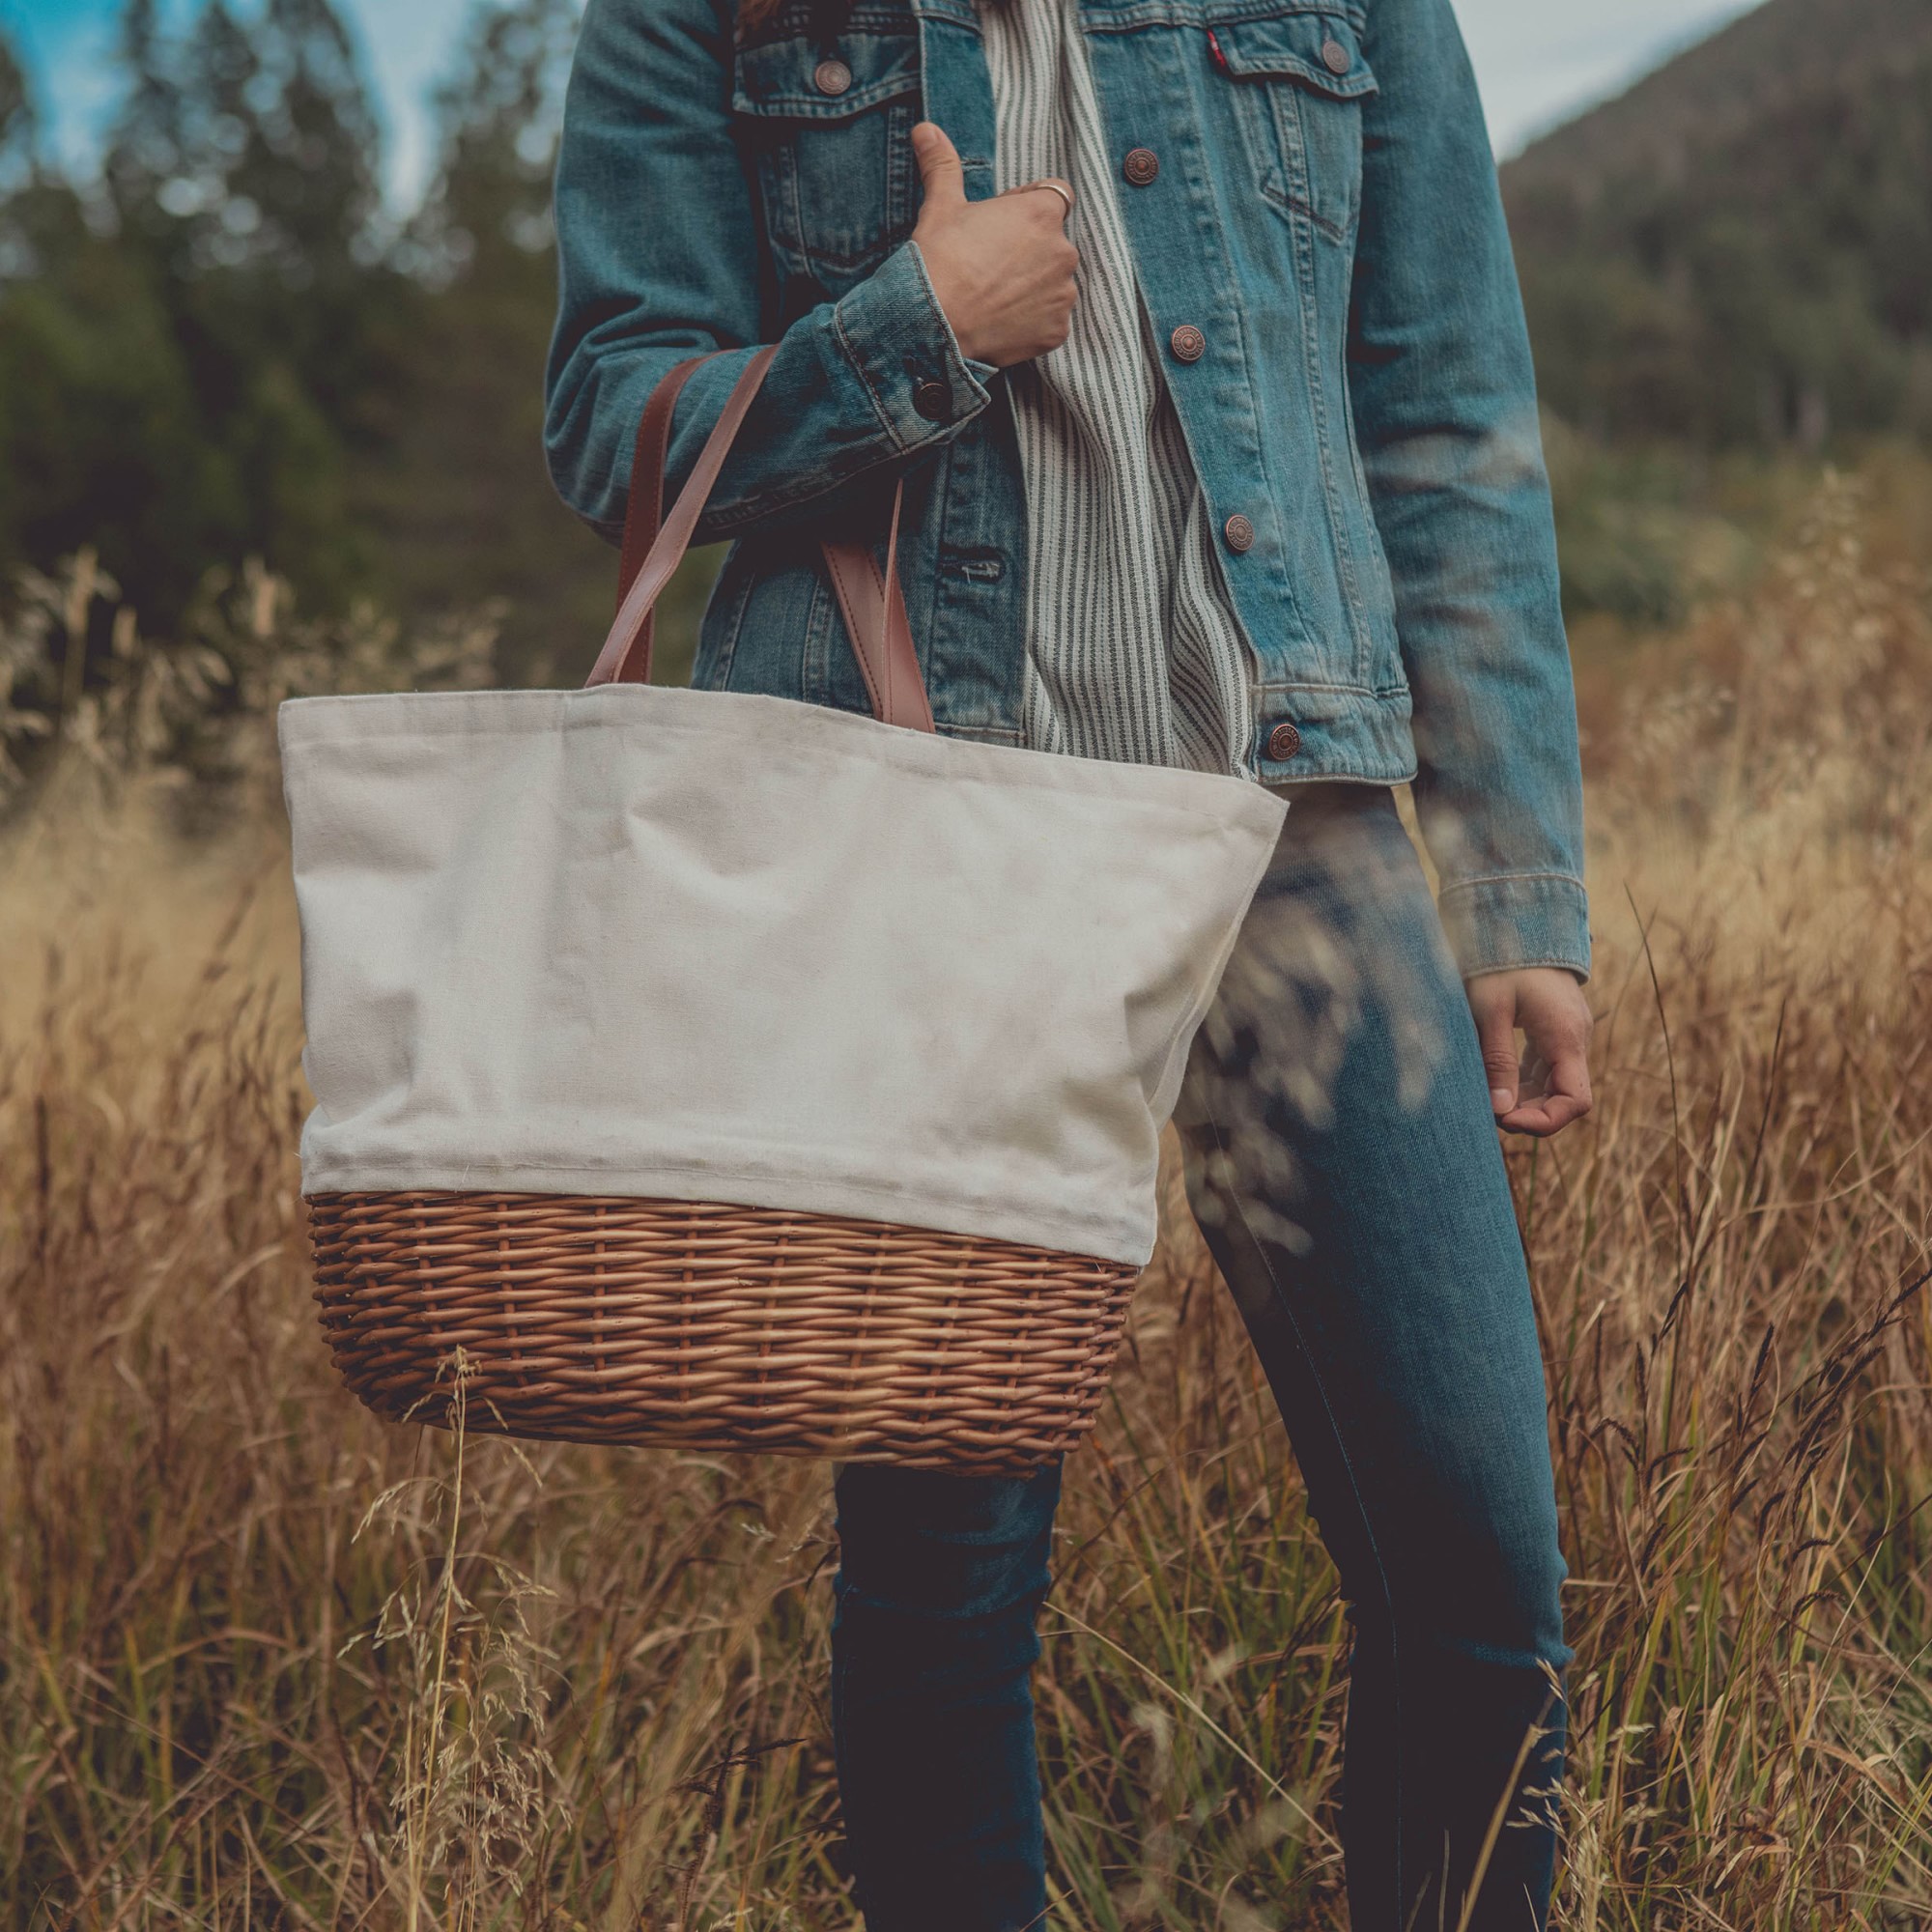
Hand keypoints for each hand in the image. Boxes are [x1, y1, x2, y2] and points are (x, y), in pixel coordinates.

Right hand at [910, 122, 1078, 367]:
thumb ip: (943, 165)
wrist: (933, 325)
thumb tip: (925, 129)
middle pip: (1053, 244)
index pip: (1055, 195)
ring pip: (1053, 283)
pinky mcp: (1057, 332)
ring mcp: (1063, 295)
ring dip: (1033, 287)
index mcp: (1042, 213)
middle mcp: (1063, 252)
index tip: (1000, 224)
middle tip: (988, 266)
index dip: (1028, 207)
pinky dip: (1032, 322)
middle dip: (1029, 251)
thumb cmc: (938, 260)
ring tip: (993, 297)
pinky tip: (1001, 321)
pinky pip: (1050, 321)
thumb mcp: (941, 206)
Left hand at [1466, 967, 1594, 1137]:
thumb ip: (1497, 1060)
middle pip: (1565, 1097)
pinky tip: (1495, 1081)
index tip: (1505, 1121)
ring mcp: (1568, 1034)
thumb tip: (1500, 1111)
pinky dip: (1523, 1081)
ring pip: (1554, 1083)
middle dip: (1530, 1113)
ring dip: (1525, 1099)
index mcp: (1566, 1037)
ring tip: (1487, 1099)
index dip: (1544, 1122)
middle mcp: (1575, 1039)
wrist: (1519, 921)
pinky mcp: (1555, 1029)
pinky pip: (1545, 1067)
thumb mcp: (1490, 1009)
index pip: (1575, 1101)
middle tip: (1488, 1113)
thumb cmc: (1502, 961)